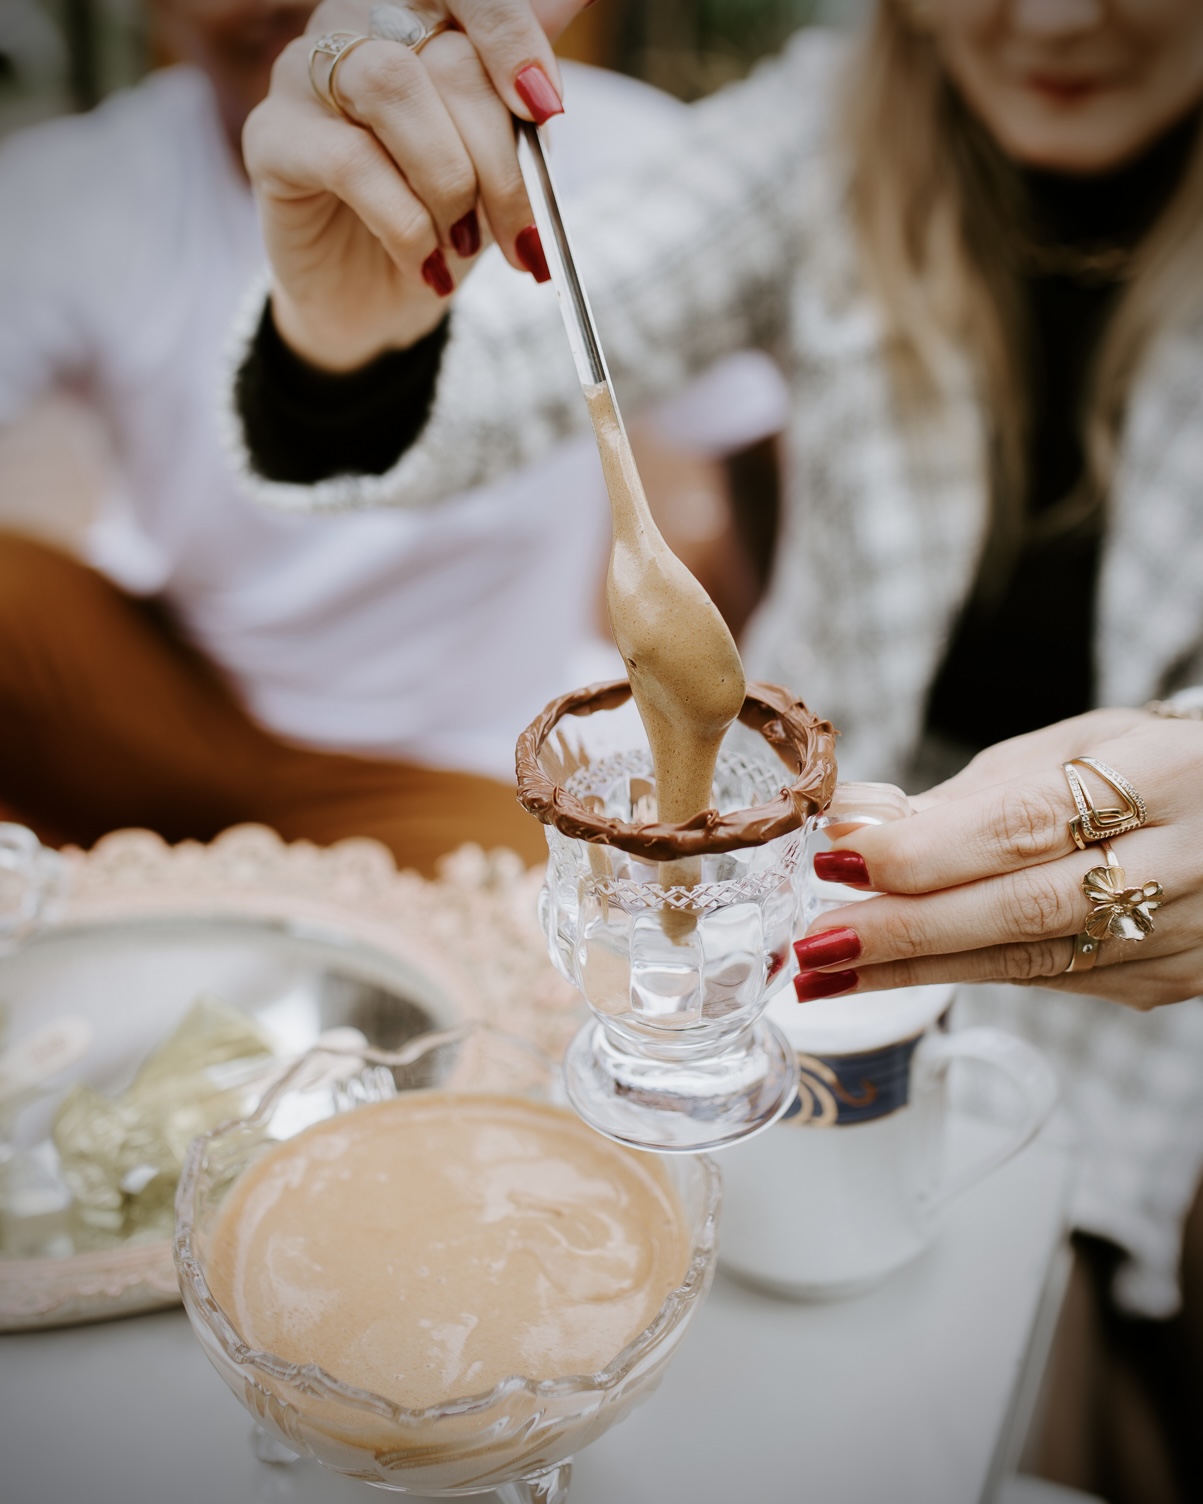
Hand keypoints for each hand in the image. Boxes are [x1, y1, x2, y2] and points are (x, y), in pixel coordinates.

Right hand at [242, 0, 590, 370]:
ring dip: (448, 182)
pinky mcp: (272, 138)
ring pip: (393, 88)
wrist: (373, 303)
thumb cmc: (442, 220)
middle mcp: (354, 22)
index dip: (513, 39)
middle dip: (499, 162)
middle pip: (446, 57)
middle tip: (521, 238)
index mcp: (416, 12)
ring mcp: (303, 73)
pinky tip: (425, 264)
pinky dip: (406, 223)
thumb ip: (523, 82)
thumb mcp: (498, 158)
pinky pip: (350, 161)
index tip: (547, 110)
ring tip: (463, 243)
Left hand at [794, 708, 1202, 1009]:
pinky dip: (968, 974)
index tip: (837, 859)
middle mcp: (1180, 864)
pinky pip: (1053, 982)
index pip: (1024, 823)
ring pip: (1030, 962)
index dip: (926, 850)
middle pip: (1022, 908)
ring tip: (827, 975)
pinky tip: (897, 974)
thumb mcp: (1083, 745)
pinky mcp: (1167, 981)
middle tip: (815, 942)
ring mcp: (1180, 935)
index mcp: (1162, 779)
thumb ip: (981, 792)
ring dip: (917, 971)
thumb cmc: (1157, 766)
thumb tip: (867, 825)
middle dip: (904, 930)